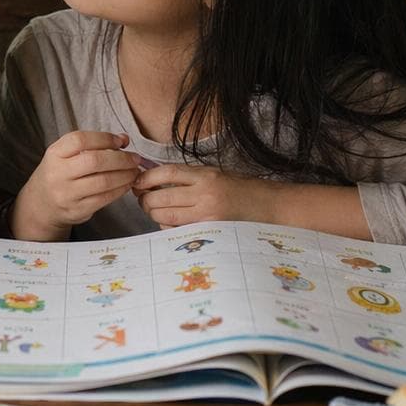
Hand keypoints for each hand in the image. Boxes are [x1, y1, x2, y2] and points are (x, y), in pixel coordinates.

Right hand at [10, 131, 141, 240]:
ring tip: (134, 171)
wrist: (41, 204)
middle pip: (94, 161)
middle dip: (120, 158)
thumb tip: (123, 139)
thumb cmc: (59, 173)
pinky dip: (120, 190)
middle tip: (134, 158)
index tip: (121, 141)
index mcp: (54, 154)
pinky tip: (127, 184)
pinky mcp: (77, 211)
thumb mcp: (65, 154)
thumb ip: (92, 144)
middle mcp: (57, 174)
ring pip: (103, 182)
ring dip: (125, 175)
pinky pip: (104, 199)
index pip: (80, 140)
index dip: (105, 138)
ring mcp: (66, 194)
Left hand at [131, 164, 270, 227]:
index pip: (167, 173)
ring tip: (154, 210)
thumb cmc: (240, 189)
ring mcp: (207, 216)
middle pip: (161, 198)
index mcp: (205, 176)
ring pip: (166, 216)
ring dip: (154, 214)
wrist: (267, 207)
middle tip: (142, 199)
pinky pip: (178, 231)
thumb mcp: (214, 174)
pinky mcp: (209, 232)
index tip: (137, 182)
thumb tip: (154, 180)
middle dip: (145, 200)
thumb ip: (188, 177)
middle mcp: (205, 195)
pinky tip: (169, 223)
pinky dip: (167, 227)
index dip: (147, 178)